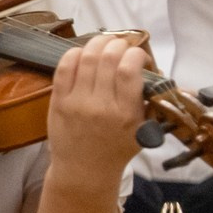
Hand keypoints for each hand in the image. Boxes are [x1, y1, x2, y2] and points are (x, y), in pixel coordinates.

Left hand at [44, 34, 148, 187]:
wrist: (84, 170)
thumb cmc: (117, 150)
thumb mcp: (144, 130)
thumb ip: (150, 102)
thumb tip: (154, 73)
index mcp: (126, 113)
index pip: (129, 70)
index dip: (136, 54)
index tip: (140, 56)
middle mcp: (100, 106)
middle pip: (108, 59)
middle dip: (118, 44)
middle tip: (123, 46)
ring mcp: (76, 102)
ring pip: (86, 58)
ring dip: (98, 43)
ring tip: (106, 43)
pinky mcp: (58, 101)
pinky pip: (63, 69)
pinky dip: (74, 54)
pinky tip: (83, 52)